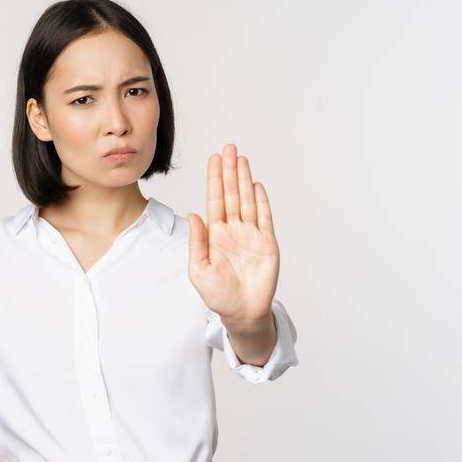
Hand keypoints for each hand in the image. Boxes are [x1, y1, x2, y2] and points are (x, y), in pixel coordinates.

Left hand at [186, 143, 278, 323]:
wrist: (241, 313)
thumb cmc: (217, 294)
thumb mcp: (198, 269)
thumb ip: (197, 242)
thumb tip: (194, 215)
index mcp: (215, 234)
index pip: (214, 200)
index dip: (214, 179)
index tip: (213, 159)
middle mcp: (233, 230)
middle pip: (231, 194)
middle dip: (229, 171)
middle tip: (228, 148)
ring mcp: (251, 235)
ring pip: (247, 201)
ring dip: (244, 180)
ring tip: (241, 159)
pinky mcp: (267, 243)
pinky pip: (264, 218)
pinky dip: (261, 201)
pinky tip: (256, 185)